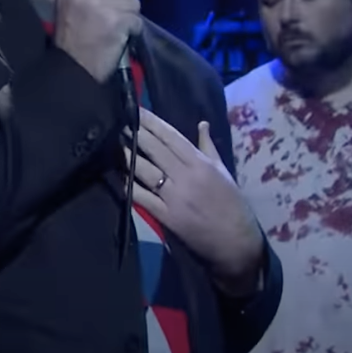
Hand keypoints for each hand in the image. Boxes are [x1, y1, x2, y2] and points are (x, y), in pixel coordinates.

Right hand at [54, 0, 142, 82]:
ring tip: (116, 26)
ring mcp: (100, 4)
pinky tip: (120, 37)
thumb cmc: (72, 38)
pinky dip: (133, 29)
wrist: (71, 68)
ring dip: (130, 13)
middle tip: (118, 8)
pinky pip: (137, 18)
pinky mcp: (115, 20)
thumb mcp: (71, 4)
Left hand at [124, 109, 263, 296]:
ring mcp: (175, 196)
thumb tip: (202, 123)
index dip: (152, 122)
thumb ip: (209, 147)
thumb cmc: (232, 204)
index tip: (136, 110)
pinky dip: (129, 186)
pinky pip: (143, 197)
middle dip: (136, 133)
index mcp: (202, 164)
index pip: (172, 137)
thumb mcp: (224, 172)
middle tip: (118, 120)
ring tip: (114, 142)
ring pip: (145, 171)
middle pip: (155, 150)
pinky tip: (117, 176)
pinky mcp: (166, 216)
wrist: (237, 242)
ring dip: (128, 156)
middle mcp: (186, 176)